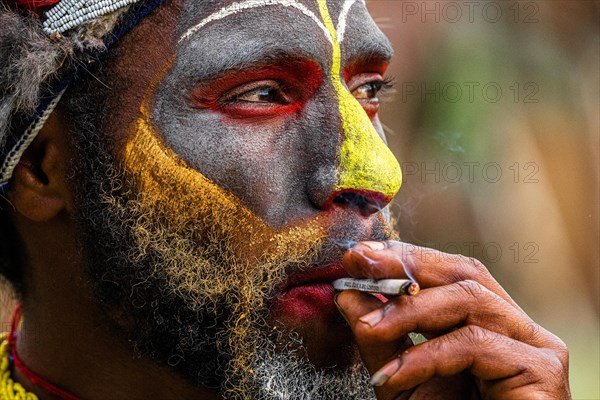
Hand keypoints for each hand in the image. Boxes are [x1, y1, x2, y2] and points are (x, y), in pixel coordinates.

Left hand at [335, 240, 570, 398]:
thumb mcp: (401, 380)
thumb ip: (380, 339)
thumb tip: (348, 294)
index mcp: (488, 324)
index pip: (449, 274)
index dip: (405, 258)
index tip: (358, 256)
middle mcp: (515, 327)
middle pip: (465, 273)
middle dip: (407, 265)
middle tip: (360, 263)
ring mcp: (534, 345)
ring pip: (470, 299)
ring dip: (410, 309)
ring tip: (370, 326)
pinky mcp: (540, 370)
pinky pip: (475, 344)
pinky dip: (427, 356)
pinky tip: (394, 375)